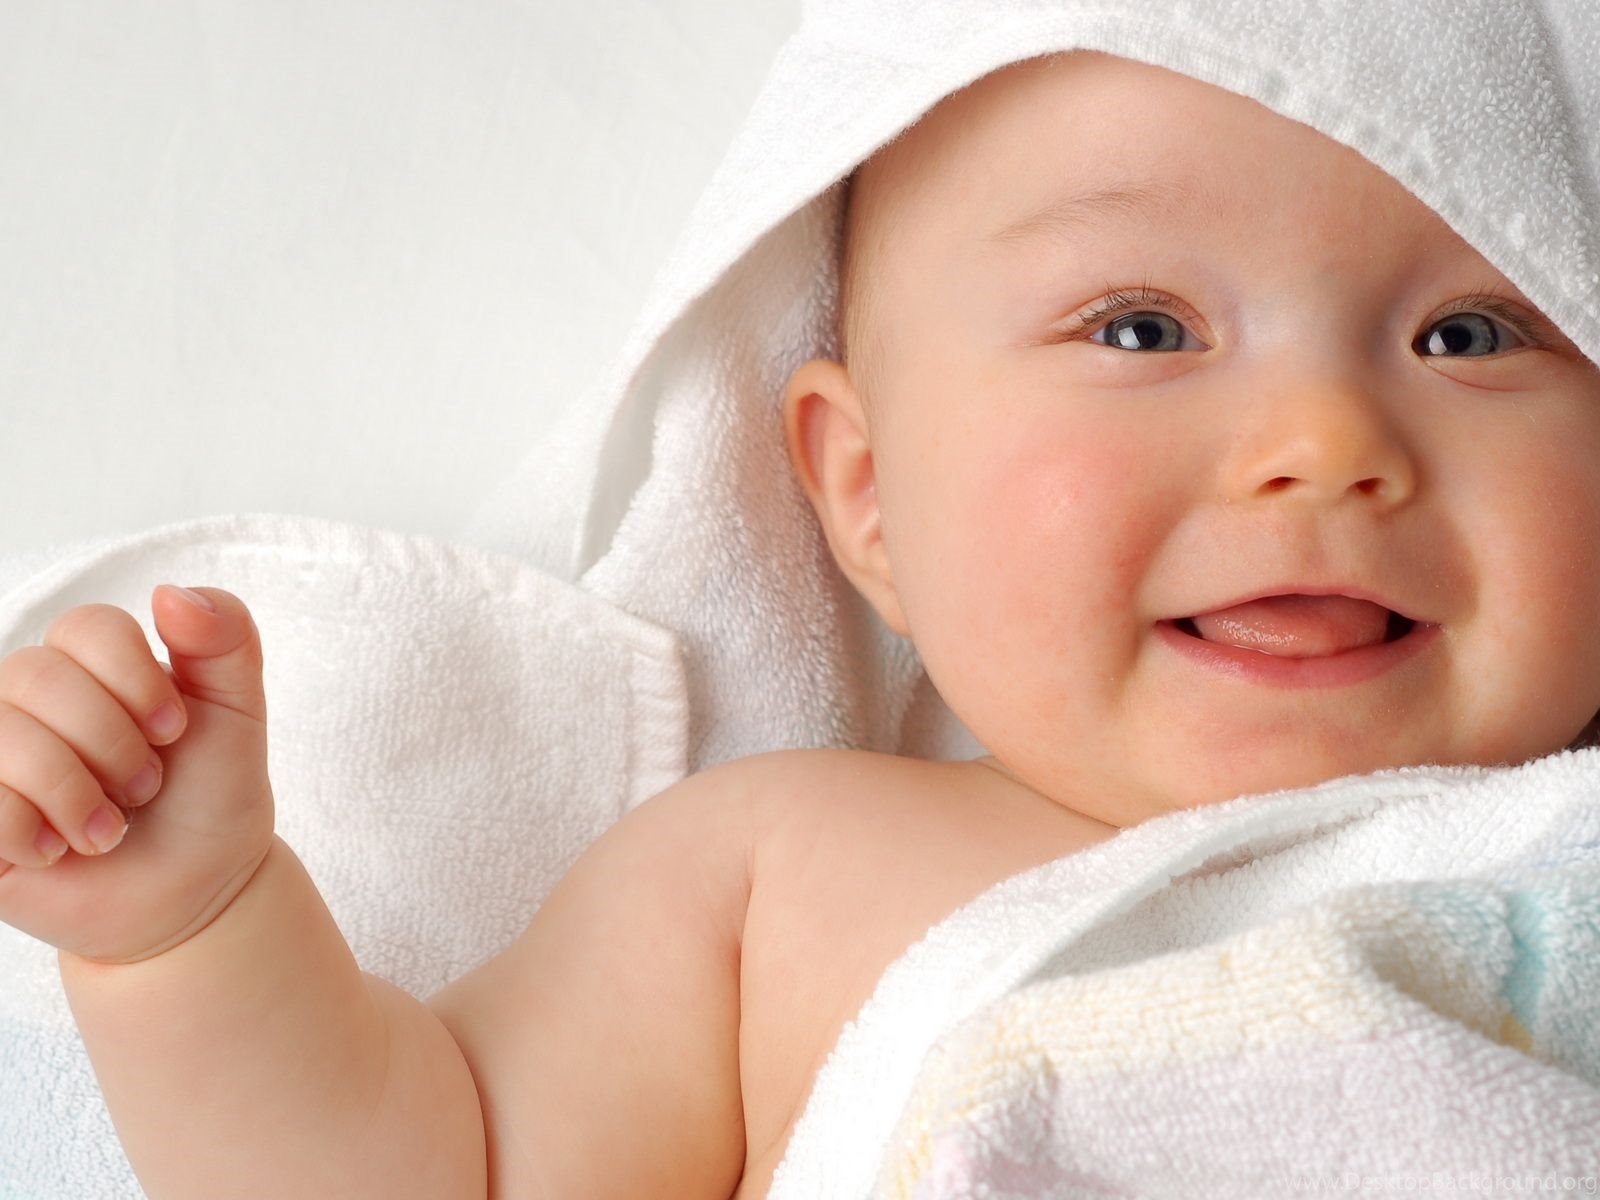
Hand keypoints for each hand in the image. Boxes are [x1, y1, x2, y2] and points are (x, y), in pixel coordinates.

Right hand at [0, 586, 274, 963]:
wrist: (195, 889)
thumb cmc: (211, 792)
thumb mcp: (238, 709)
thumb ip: (225, 638)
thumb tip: (169, 593)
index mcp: (90, 662)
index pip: (86, 625)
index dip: (137, 679)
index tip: (175, 730)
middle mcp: (29, 698)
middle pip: (37, 675)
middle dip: (112, 742)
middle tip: (146, 786)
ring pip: (3, 736)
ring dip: (77, 792)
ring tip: (110, 827)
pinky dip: (36, 832)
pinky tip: (61, 850)